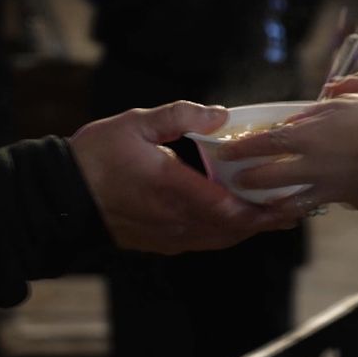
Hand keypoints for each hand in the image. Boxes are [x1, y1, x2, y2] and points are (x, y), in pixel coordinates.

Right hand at [69, 102, 298, 253]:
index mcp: (171, 189)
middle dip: (266, 219)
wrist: (61, 198)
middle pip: (233, 228)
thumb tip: (219, 113)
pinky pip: (204, 242)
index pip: (228, 208)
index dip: (262, 208)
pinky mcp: (162, 243)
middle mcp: (175, 219)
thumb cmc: (95, 158)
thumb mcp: (134, 123)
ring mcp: (168, 235)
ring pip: (221, 239)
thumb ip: (179, 116)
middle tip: (296, 208)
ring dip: (250, 228)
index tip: (288, 200)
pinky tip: (240, 221)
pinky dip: (228, 233)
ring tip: (277, 216)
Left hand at [219, 95, 357, 209]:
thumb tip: (298, 118)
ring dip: (272, 201)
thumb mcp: (347, 103)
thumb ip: (317, 111)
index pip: (264, 142)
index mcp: (308, 136)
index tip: (224, 151)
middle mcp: (311, 164)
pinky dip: (306, 205)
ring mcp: (326, 186)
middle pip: (269, 176)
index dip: (241, 147)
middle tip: (237, 180)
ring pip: (290, 200)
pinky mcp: (344, 200)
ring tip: (262, 202)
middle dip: (249, 180)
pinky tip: (299, 206)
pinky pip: (318, 204)